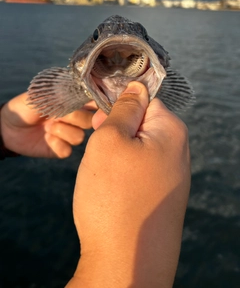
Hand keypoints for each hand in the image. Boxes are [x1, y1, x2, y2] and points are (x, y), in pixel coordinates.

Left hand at [0, 92, 96, 157]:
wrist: (6, 126)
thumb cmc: (25, 106)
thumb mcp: (42, 95)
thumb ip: (63, 94)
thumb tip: (82, 94)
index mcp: (73, 102)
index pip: (95, 102)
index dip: (98, 105)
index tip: (90, 105)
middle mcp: (73, 118)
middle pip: (91, 121)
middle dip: (76, 118)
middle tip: (58, 116)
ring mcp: (67, 134)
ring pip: (80, 137)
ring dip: (63, 131)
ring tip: (48, 127)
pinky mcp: (59, 149)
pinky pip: (67, 150)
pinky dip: (57, 144)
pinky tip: (46, 138)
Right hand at [67, 82, 190, 287]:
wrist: (126, 264)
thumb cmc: (114, 196)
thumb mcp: (111, 140)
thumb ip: (124, 109)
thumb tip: (138, 87)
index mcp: (172, 132)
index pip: (145, 100)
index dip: (119, 107)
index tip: (100, 123)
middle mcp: (178, 153)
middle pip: (141, 126)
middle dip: (116, 134)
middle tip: (99, 154)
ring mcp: (172, 178)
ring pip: (137, 151)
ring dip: (116, 158)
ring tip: (104, 177)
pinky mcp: (162, 199)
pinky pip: (138, 175)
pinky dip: (122, 178)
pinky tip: (112, 193)